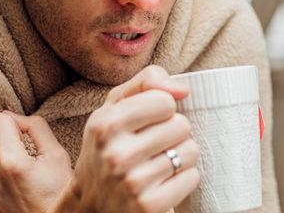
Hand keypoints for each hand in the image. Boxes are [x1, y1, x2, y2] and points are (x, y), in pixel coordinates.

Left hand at [0, 112, 72, 212]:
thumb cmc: (57, 197)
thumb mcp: (58, 157)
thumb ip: (36, 127)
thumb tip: (11, 115)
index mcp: (11, 163)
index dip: (14, 125)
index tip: (25, 139)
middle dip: (3, 142)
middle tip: (23, 159)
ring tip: (15, 180)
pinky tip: (6, 194)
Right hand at [51, 65, 199, 212]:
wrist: (91, 204)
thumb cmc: (109, 145)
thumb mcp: (115, 107)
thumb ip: (146, 82)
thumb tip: (183, 90)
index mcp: (106, 124)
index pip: (165, 101)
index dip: (162, 109)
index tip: (147, 121)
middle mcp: (117, 154)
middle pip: (181, 125)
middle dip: (172, 133)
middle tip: (152, 145)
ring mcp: (134, 183)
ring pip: (191, 151)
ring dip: (180, 155)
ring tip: (157, 162)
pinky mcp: (150, 206)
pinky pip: (192, 177)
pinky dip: (182, 178)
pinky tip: (162, 181)